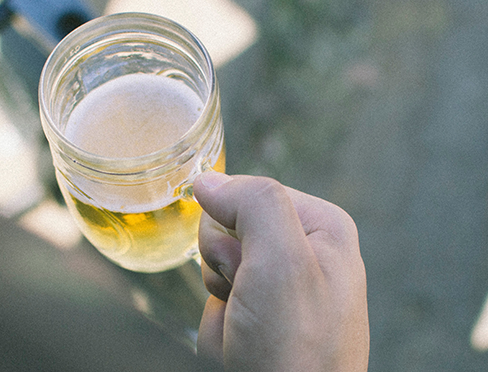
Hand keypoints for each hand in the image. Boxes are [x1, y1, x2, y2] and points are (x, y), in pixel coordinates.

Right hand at [194, 172, 368, 370]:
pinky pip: (215, 300)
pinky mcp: (258, 315)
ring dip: (219, 298)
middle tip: (248, 298)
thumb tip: (208, 180)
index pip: (248, 192)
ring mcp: (278, 286)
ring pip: (214, 264)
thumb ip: (253, 203)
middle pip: (226, 227)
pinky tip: (241, 342)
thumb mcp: (282, 262)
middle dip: (223, 265)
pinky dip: (218, 323)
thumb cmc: (296, 349)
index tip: (247, 262)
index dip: (233, 226)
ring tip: (248, 326)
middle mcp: (303, 252)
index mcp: (321, 227)